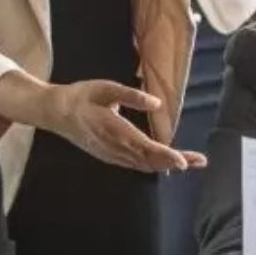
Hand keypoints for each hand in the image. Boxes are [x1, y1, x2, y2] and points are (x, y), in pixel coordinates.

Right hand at [48, 80, 206, 172]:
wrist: (54, 112)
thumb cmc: (81, 96)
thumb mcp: (106, 88)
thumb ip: (131, 96)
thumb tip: (157, 103)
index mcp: (115, 131)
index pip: (146, 148)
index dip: (166, 156)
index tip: (184, 162)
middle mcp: (115, 148)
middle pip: (150, 161)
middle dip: (176, 162)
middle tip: (201, 161)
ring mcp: (111, 155)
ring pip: (143, 165)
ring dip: (167, 165)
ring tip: (191, 162)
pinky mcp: (108, 156)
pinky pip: (134, 165)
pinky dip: (152, 165)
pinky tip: (165, 164)